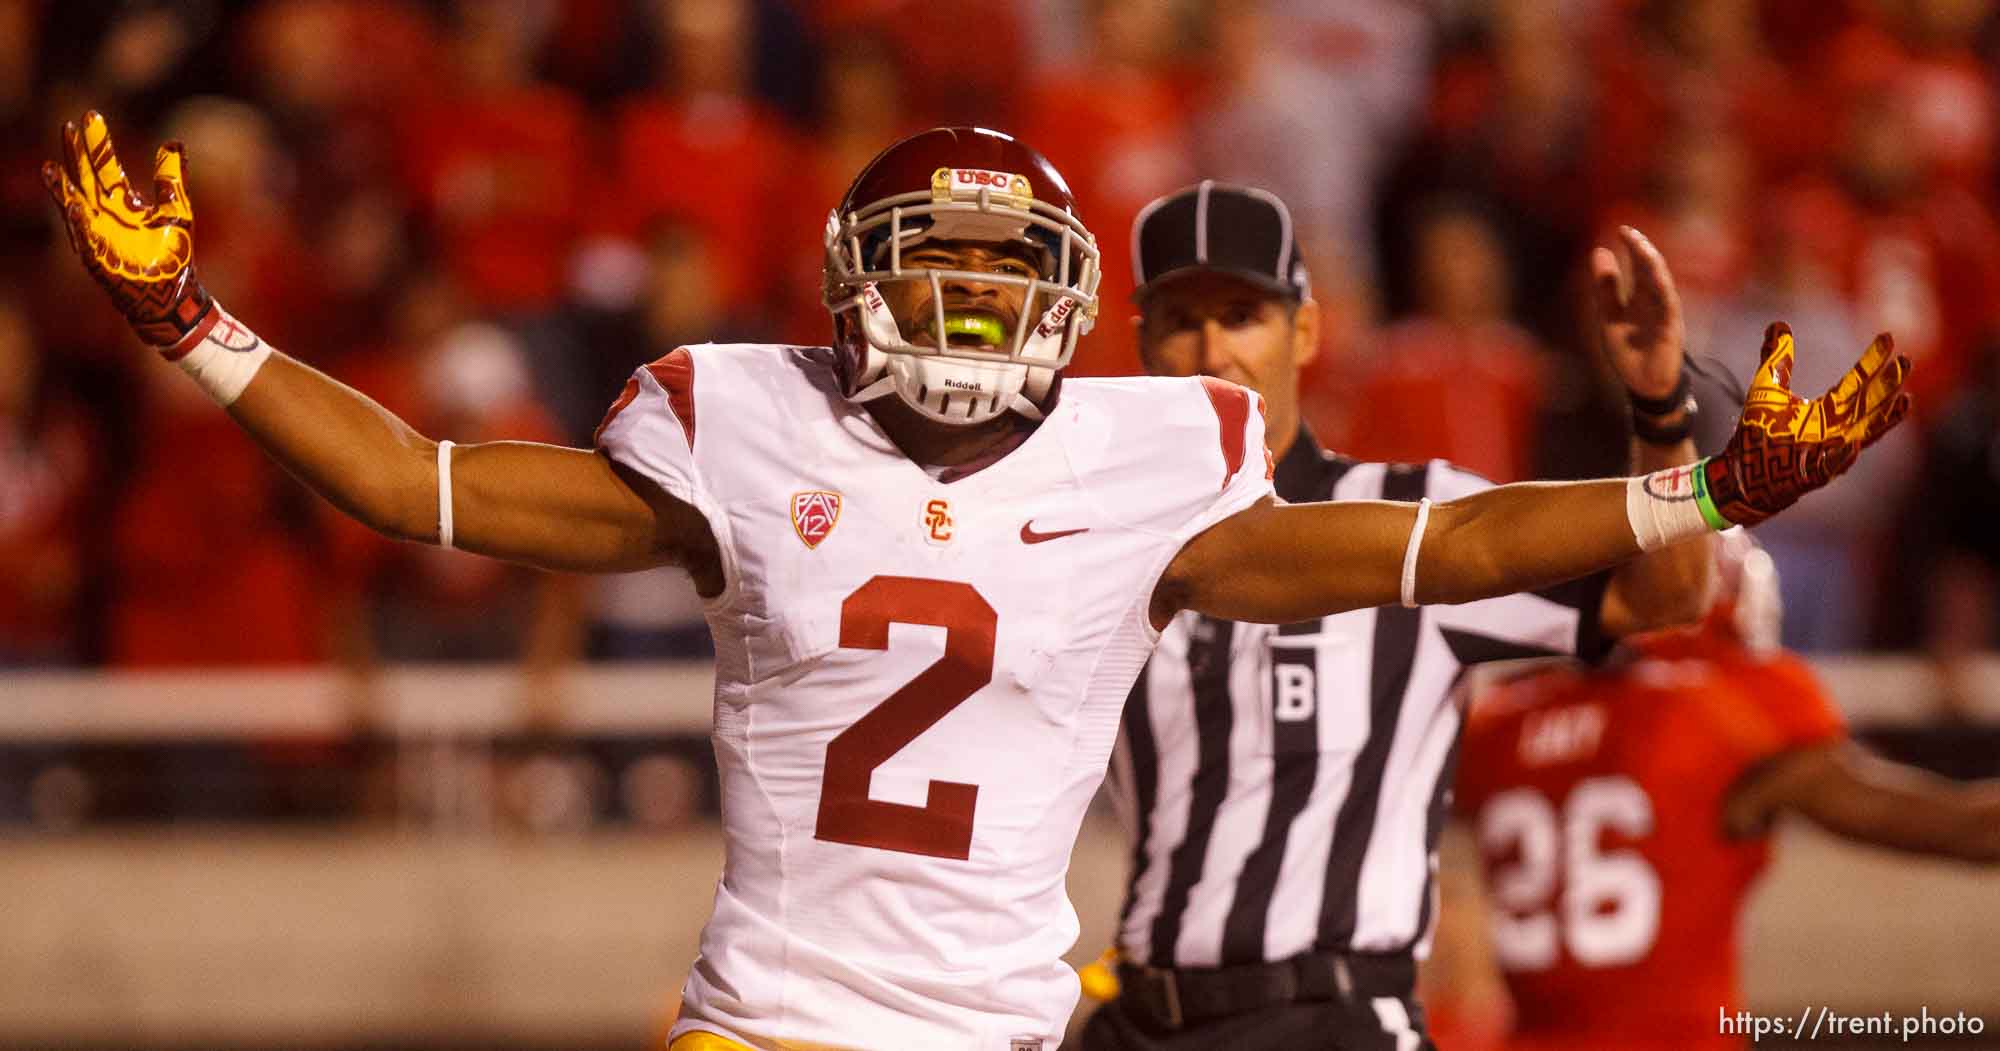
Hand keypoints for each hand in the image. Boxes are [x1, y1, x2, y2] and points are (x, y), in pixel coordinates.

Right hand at [42, 110, 212, 351]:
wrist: (173, 296)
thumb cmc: (173, 256)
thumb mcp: (177, 211)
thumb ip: (171, 180)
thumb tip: (173, 144)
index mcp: (124, 203)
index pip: (106, 165)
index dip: (98, 142)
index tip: (90, 116)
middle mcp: (106, 215)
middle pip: (85, 178)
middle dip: (77, 155)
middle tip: (68, 126)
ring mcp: (99, 236)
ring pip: (74, 206)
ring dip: (63, 188)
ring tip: (50, 167)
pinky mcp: (99, 258)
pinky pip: (85, 240)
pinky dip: (79, 225)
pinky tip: (74, 208)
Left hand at [1592, 225, 1684, 401]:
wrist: (1642, 384)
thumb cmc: (1628, 351)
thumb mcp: (1609, 316)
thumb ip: (1606, 288)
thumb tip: (1599, 252)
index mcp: (1640, 297)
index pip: (1638, 266)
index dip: (1631, 248)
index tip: (1621, 230)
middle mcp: (1654, 300)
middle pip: (1650, 269)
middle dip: (1641, 250)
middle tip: (1628, 232)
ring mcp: (1664, 312)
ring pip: (1661, 283)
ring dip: (1652, 265)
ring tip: (1641, 247)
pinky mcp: (1671, 327)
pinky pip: (1669, 305)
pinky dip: (1663, 291)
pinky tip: (1655, 277)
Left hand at [1700, 323, 1910, 526]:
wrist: (1740, 470)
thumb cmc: (1758, 432)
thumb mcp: (1766, 388)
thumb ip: (1775, 359)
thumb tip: (1778, 324)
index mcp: (1828, 410)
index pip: (1857, 381)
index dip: (1872, 361)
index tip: (1888, 337)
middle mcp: (1835, 430)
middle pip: (1869, 405)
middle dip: (1888, 385)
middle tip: (1906, 361)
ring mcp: (1827, 453)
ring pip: (1864, 435)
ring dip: (1884, 420)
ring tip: (1905, 400)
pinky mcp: (1810, 473)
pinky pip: (1831, 467)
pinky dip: (1843, 457)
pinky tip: (1853, 444)